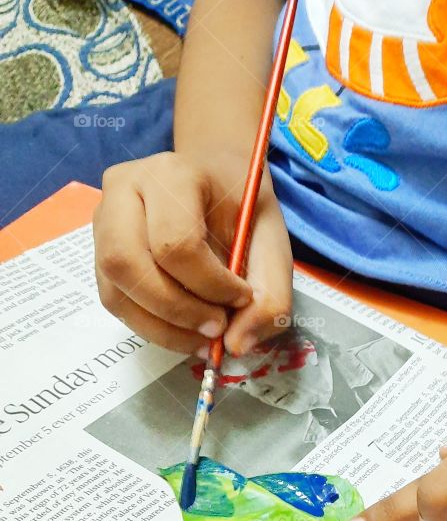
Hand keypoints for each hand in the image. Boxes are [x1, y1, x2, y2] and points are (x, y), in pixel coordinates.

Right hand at [93, 151, 292, 355]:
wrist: (217, 180)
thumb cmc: (242, 208)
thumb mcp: (272, 243)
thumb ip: (271, 294)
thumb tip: (237, 345)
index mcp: (171, 174)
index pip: (175, 243)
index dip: (211, 285)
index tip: (243, 299)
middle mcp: (124, 191)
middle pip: (128, 264)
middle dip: (178, 311)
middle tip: (218, 329)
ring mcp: (104, 221)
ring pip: (116, 290)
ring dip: (163, 328)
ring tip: (204, 338)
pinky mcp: (100, 252)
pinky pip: (115, 301)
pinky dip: (152, 327)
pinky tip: (185, 331)